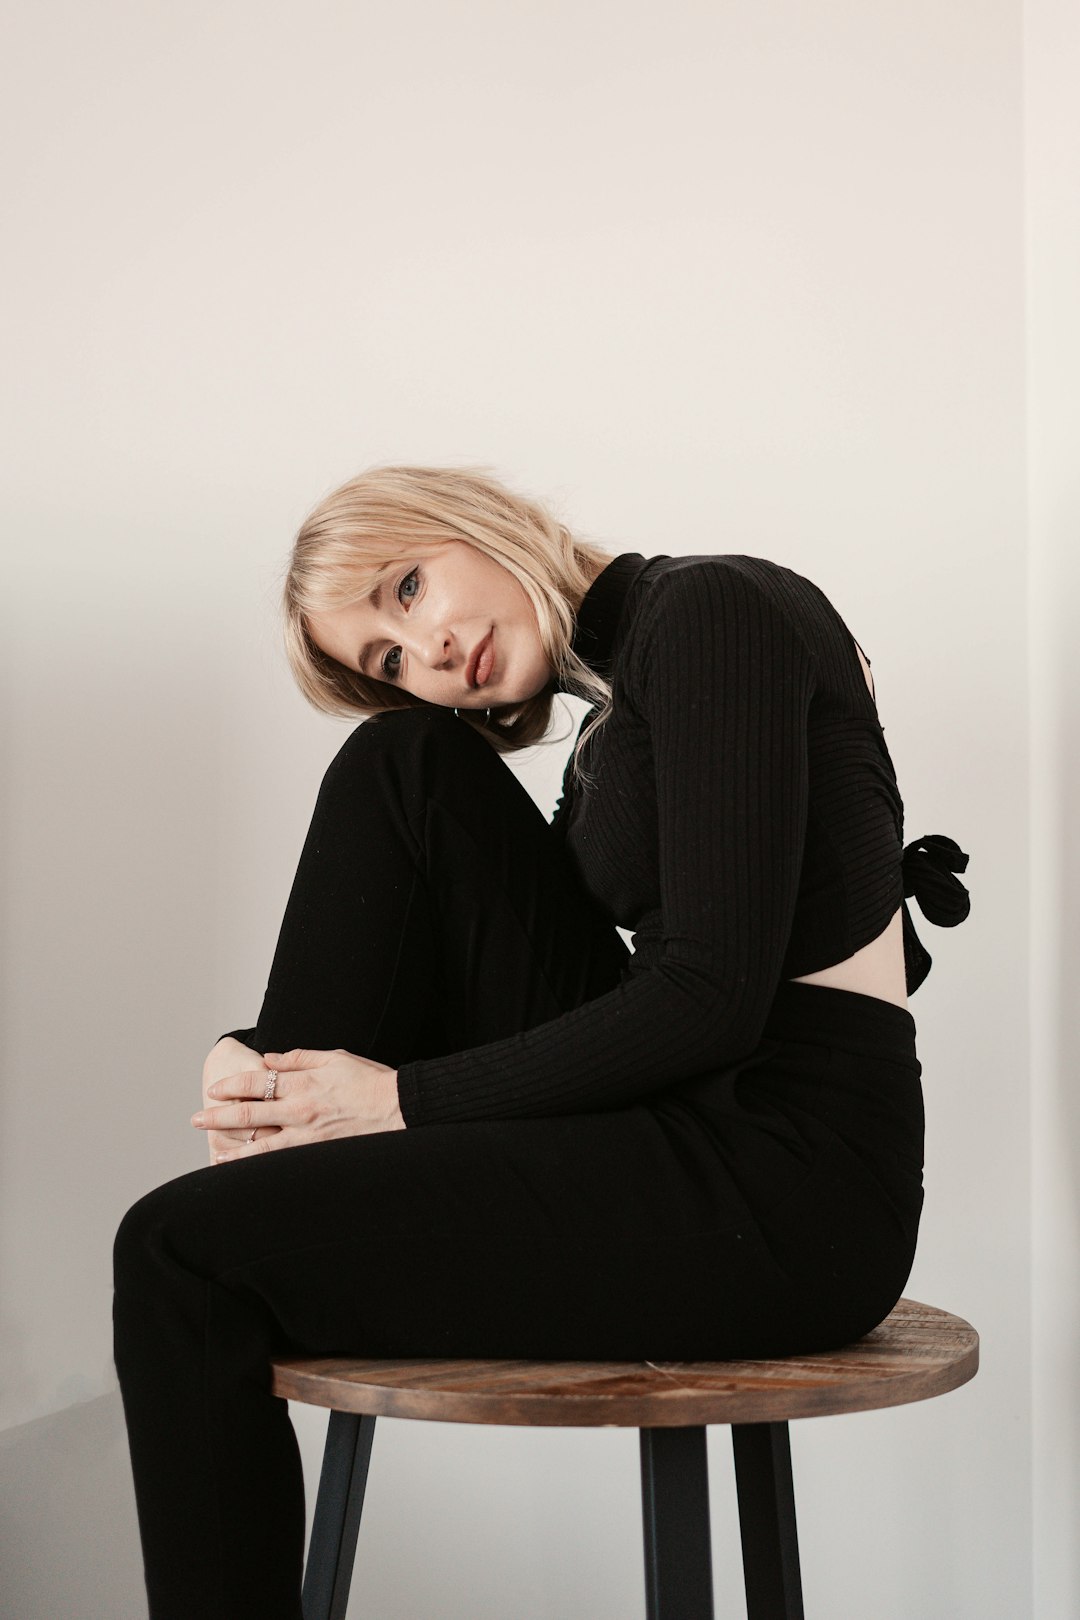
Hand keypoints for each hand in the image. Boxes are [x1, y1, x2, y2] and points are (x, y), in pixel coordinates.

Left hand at [192, 1046, 404, 1162]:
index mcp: (303, 1082)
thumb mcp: (335, 1058)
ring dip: (233, 1150)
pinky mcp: (317, 1154)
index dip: (231, 1086)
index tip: (215, 1090)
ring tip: (215, 1154)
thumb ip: (299, 1058)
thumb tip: (268, 1059)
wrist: (400, 1109)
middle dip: (218, 1117)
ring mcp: (307, 1136)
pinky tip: (249, 1172)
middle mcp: (300, 1109)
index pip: (255, 1083)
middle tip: (196, 1119)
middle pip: (249, 1114)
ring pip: (260, 1145)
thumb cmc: (371, 1081)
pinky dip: (262, 1167)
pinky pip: (282, 1161)